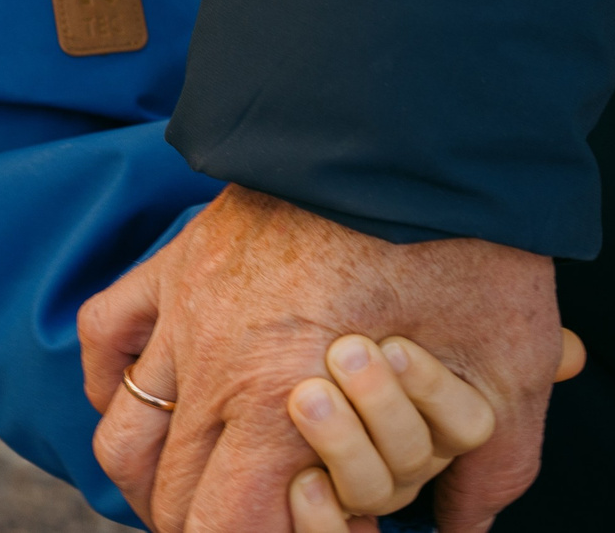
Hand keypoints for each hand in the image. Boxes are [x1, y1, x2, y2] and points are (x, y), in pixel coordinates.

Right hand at [79, 185, 565, 532]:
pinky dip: (113, 387)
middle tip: (271, 521)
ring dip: (152, 484)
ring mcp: (184, 310)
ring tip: (200, 495)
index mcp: (287, 402)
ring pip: (123, 435)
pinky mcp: (175, 261)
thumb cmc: (466, 241)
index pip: (222, 529)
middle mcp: (217, 366)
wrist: (408, 122)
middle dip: (211, 530)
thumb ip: (493, 465)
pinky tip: (146, 404)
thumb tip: (470, 525)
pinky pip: (106, 337)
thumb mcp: (508, 364)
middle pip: (172, 499)